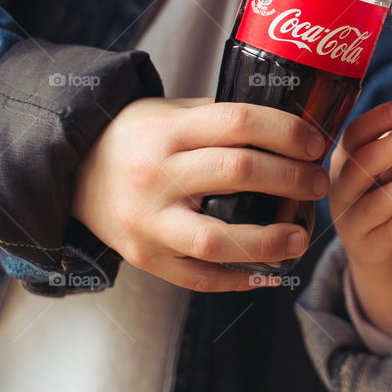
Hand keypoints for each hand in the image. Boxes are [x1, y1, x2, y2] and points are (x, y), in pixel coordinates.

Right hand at [71, 97, 328, 291]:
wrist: (73, 172)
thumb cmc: (137, 138)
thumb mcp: (171, 112)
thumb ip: (221, 119)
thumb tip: (292, 129)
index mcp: (166, 130)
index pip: (238, 122)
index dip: (286, 132)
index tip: (315, 143)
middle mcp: (155, 175)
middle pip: (237, 172)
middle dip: (290, 179)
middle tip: (319, 184)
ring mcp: (148, 221)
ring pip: (218, 239)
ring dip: (270, 241)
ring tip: (302, 237)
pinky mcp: (144, 258)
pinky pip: (198, 278)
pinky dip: (238, 279)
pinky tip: (269, 272)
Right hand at [329, 101, 391, 331]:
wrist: (381, 254)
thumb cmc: (390, 197)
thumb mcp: (388, 169)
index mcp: (346, 161)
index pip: (353, 136)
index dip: (375, 121)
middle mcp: (342, 189)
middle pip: (358, 167)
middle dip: (389, 151)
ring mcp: (353, 221)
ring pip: (373, 203)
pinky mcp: (371, 249)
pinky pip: (389, 234)